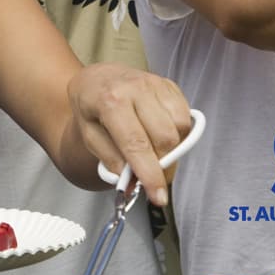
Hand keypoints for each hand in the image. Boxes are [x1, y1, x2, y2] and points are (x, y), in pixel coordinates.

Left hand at [68, 63, 191, 205]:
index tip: (157, 196)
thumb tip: (132, 184)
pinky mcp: (169, 85)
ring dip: (171, 150)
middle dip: (162, 166)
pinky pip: (185, 117)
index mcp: (110, 101)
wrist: (97, 77)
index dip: (149, 174)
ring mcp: (155, 84)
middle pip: (164, 139)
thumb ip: (111, 160)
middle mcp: (136, 88)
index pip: (136, 144)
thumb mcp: (89, 135)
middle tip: (152, 177)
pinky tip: (161, 136)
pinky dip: (178, 134)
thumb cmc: (91, 107)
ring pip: (179, 129)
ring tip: (153, 153)